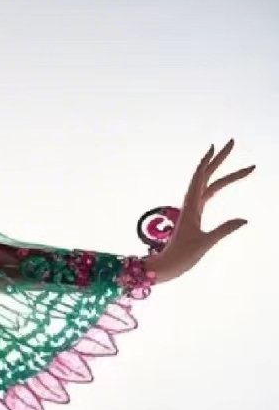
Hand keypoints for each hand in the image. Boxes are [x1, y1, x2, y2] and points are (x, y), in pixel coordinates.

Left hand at [160, 139, 253, 278]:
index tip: (216, 146)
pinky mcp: (193, 218)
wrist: (165, 267)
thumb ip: (224, 230)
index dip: (208, 161)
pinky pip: (205, 196)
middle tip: (232, 142)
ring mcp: (192, 210)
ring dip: (222, 172)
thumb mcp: (204, 244)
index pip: (201, 177)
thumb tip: (244, 219)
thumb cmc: (181, 257)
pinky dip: (214, 187)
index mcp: (191, 207)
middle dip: (219, 159)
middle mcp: (191, 204)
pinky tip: (220, 185)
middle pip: (207, 176)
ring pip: (208, 185)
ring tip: (240, 164)